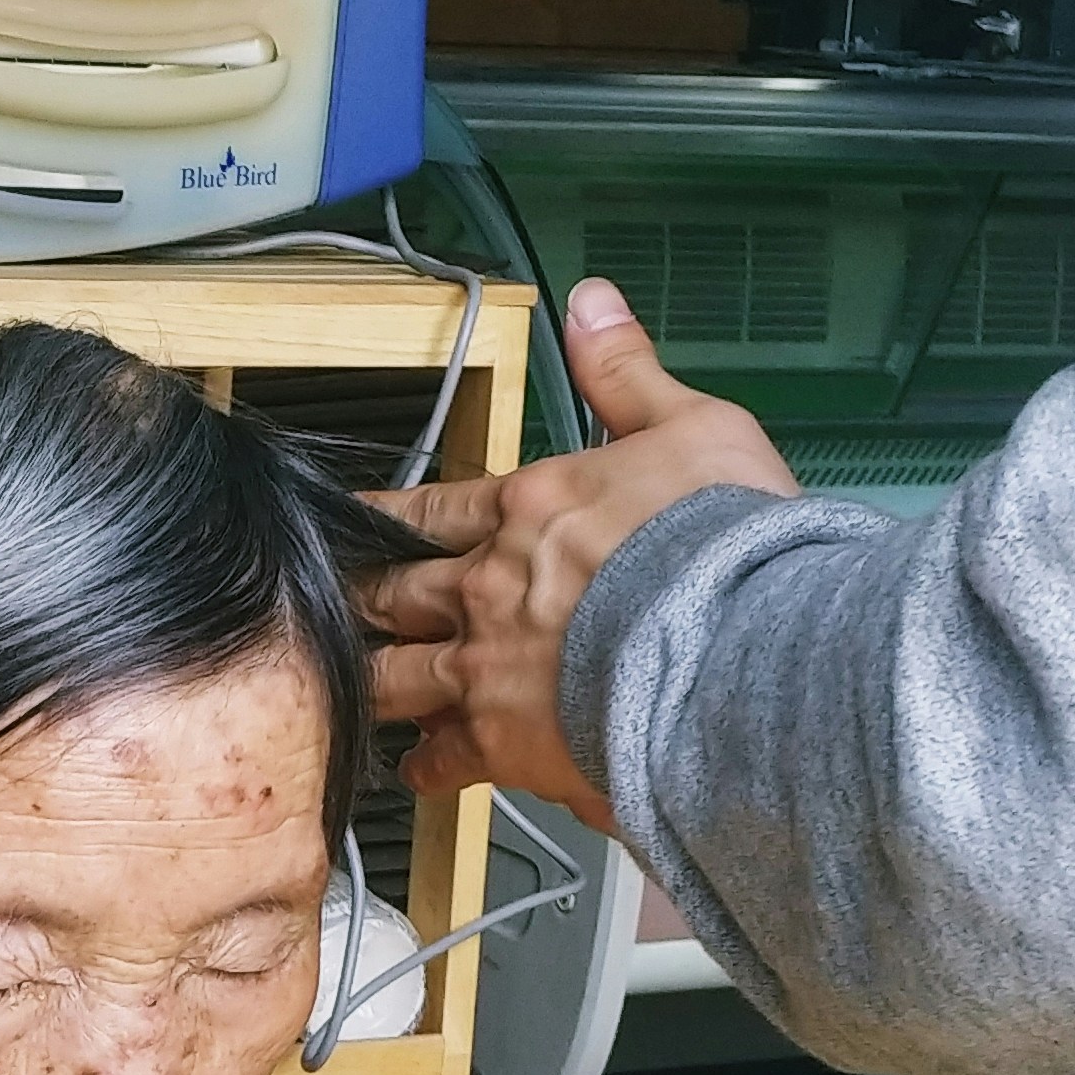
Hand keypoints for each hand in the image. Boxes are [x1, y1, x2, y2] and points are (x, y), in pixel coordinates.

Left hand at [364, 280, 799, 829]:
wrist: (737, 651)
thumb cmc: (725, 546)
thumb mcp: (691, 427)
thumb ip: (626, 372)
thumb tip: (589, 304)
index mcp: (526, 510)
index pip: (433, 508)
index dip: (389, 516)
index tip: (356, 521)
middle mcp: (488, 589)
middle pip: (397, 594)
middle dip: (366, 602)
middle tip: (337, 609)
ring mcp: (485, 668)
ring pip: (397, 678)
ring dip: (375, 683)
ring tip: (355, 689)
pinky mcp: (501, 744)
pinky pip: (442, 760)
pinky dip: (426, 766)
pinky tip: (419, 770)